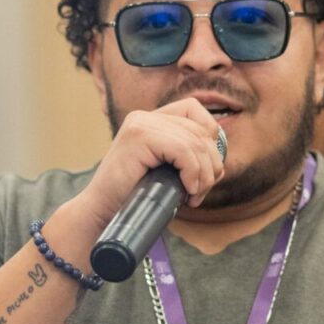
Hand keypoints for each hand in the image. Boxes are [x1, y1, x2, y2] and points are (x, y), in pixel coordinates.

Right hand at [73, 98, 225, 229]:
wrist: (103, 213)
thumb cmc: (134, 198)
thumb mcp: (165, 173)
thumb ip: (186, 160)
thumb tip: (220, 165)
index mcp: (150, 120)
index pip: (194, 111)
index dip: (210, 137)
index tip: (207, 167)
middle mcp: (145, 116)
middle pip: (199, 130)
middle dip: (211, 164)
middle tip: (201, 191)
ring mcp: (141, 124)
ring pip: (195, 142)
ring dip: (204, 174)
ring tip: (194, 195)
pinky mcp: (139, 136)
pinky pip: (183, 150)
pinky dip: (193, 172)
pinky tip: (188, 190)